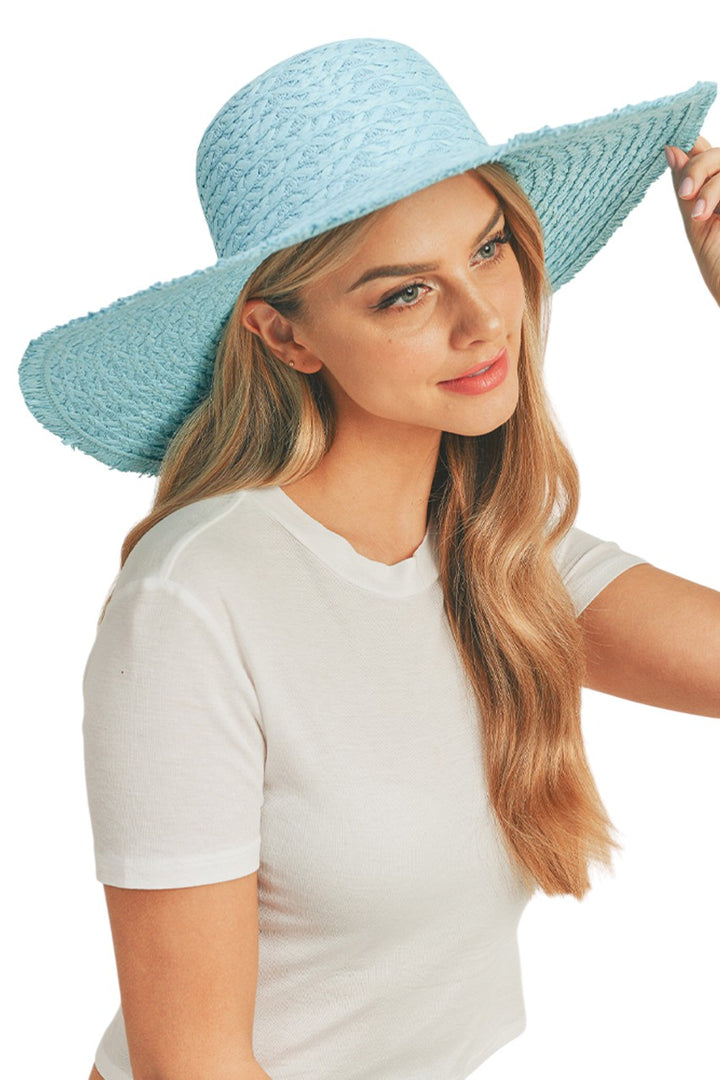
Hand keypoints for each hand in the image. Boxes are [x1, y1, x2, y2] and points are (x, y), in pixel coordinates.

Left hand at [665, 136, 719, 305]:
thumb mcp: (698, 226)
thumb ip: (687, 190)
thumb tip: (670, 149)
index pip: (704, 153)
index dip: (690, 148)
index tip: (670, 150)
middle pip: (717, 153)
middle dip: (698, 168)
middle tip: (686, 194)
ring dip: (711, 185)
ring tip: (701, 214)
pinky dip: (719, 190)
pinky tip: (710, 215)